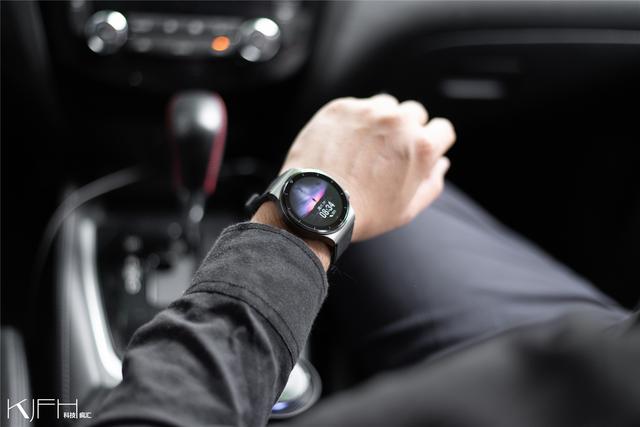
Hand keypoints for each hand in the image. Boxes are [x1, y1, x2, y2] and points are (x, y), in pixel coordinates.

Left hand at [279, 94, 455, 241]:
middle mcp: (398, 121)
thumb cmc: (363, 213)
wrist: (315, 205)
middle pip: (414, 113)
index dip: (432, 143)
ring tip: (364, 147)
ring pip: (386, 106)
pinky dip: (354, 121)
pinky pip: (357, 107)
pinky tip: (344, 144)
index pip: (443, 129)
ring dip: (381, 121)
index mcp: (421, 146)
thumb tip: (441, 163)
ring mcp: (368, 111)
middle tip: (387, 153)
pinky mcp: (342, 108)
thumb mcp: (407, 209)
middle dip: (406, 130)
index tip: (418, 152)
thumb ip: (432, 183)